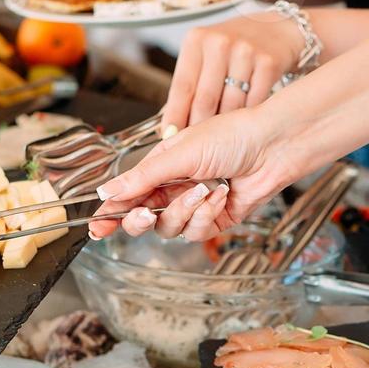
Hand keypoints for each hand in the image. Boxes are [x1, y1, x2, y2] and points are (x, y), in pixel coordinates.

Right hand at [88, 109, 304, 241]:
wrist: (272, 146)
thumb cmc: (230, 136)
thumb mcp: (179, 153)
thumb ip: (142, 177)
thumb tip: (106, 192)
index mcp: (161, 168)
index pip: (127, 196)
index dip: (111, 213)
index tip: (97, 227)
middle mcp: (175, 189)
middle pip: (144, 219)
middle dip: (141, 219)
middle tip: (145, 213)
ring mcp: (195, 207)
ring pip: (171, 228)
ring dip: (184, 211)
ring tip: (203, 189)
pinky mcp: (216, 220)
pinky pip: (198, 231)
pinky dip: (206, 214)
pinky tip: (220, 194)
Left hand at [163, 11, 306, 130]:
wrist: (276, 28)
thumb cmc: (234, 45)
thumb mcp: (206, 53)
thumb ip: (190, 82)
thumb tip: (172, 124)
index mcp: (197, 40)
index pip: (182, 87)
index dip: (175, 116)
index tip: (169, 137)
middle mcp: (220, 43)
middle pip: (205, 99)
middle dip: (198, 127)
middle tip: (197, 147)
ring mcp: (246, 52)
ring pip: (230, 105)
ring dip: (224, 128)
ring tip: (221, 138)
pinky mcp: (268, 63)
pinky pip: (253, 104)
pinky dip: (247, 118)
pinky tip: (244, 123)